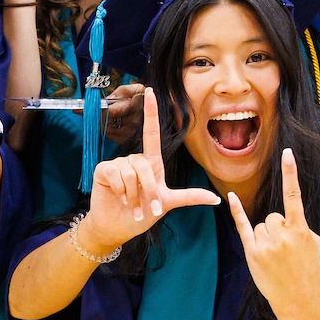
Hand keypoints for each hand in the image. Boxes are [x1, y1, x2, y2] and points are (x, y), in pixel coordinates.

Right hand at [81, 87, 218, 252]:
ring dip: (134, 194)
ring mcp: (117, 164)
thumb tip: (216, 199)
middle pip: (144, 164)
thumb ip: (190, 197)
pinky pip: (116, 174)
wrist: (119, 228)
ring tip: (132, 205)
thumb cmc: (143, 213)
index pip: (151, 132)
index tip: (150, 91)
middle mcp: (133, 160)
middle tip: (147, 207)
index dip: (150, 111)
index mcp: (150, 162)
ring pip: (130, 171)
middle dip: (149, 188)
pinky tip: (119, 198)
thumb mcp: (168, 203)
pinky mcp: (103, 170)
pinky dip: (121, 190)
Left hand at [229, 148, 319, 319]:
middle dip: (278, 230)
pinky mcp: (252, 253)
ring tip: (277, 258)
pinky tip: (231, 197)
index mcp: (300, 230)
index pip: (294, 196)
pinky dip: (237, 211)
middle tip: (285, 251)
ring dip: (267, 236)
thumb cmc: (309, 271)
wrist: (299, 300)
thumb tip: (289, 217)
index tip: (287, 153)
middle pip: (273, 216)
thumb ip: (302, 226)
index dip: (290, 173)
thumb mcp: (315, 245)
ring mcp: (266, 244)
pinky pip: (243, 226)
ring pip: (261, 224)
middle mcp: (282, 235)